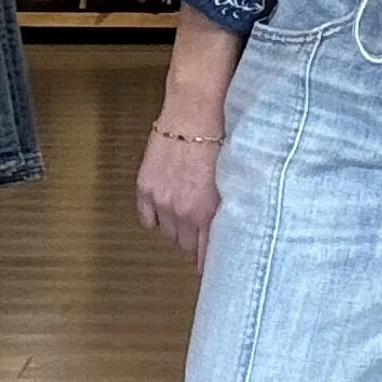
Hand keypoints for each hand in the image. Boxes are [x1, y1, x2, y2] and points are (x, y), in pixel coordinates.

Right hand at [135, 9, 242, 265]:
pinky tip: (167, 212)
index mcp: (209, 212)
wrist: (196, 109)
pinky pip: (147, 220)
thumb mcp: (235, 180)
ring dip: (180, 232)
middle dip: (198, 248)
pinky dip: (156, 219)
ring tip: (190, 222)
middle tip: (206, 243)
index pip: (208, 256)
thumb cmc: (223, 138)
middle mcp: (183, 212)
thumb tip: (237, 233)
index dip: (212, 266)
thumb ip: (232, 209)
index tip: (220, 273)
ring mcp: (161, 201)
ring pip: (169, 235)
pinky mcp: (145, 188)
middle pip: (187, 248)